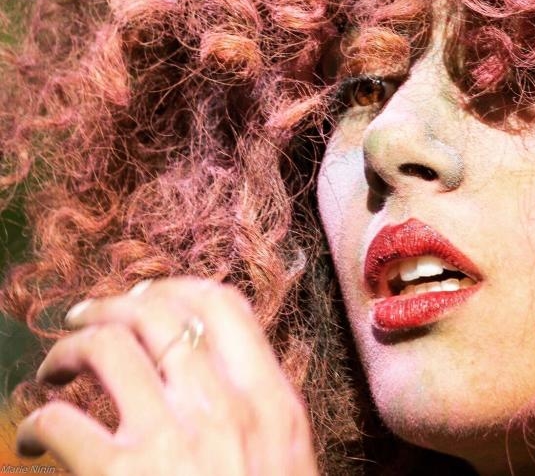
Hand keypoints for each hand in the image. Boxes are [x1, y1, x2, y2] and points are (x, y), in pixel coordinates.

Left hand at [15, 277, 318, 475]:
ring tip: (54, 371)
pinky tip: (36, 440)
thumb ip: (259, 412)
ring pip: (107, 347)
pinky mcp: (117, 475)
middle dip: (111, 306)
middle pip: (158, 313)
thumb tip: (212, 374)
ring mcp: (171, 438)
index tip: (146, 297)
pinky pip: (63, 421)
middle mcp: (222, 405)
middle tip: (85, 318)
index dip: (175, 289)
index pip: (224, 306)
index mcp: (270, 399)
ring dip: (69, 349)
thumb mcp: (287, 459)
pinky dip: (39, 423)